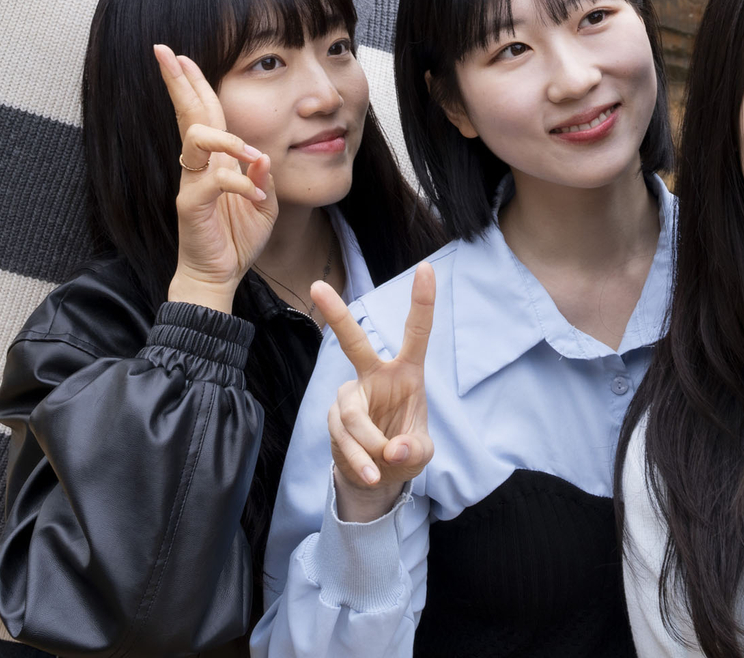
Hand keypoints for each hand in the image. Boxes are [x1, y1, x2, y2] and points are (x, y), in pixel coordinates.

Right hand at [156, 45, 275, 313]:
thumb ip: (263, 176)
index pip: (203, 113)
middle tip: (163, 51)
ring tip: (253, 156)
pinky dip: (241, 184)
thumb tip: (263, 154)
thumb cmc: (237, 239)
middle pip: (187, 113)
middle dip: (177, 80)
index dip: (193, 83)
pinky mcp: (191, 206)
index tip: (180, 55)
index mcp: (213, 160)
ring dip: (229, 140)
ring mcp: (191, 183)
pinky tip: (257, 195)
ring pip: (196, 138)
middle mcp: (197, 166)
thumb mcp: (264, 203)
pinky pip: (214, 182)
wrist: (220, 276)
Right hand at [311, 264, 435, 522]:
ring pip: (351, 413)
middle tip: (317, 286)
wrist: (379, 476)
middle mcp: (375, 376)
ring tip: (381, 468)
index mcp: (406, 372)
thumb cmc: (405, 451)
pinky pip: (343, 436)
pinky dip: (359, 459)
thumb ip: (413, 450)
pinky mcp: (334, 418)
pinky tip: (371, 473)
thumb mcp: (421, 453)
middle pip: (353, 342)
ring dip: (368, 445)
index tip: (426, 267)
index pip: (416, 332)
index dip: (422, 301)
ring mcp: (351, 396)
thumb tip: (392, 449)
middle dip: (337, 314)